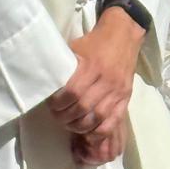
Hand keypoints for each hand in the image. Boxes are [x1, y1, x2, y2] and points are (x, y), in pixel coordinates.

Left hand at [49, 6, 144, 159]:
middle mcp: (106, 79)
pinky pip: (113, 121)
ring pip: (98, 117)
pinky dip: (99, 132)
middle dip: (66, 117)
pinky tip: (88, 132)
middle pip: (84, 107)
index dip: (59, 103)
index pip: (73, 92)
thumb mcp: (75, 47)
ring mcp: (117, 90)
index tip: (52, 104)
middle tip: (58, 116)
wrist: (123, 36)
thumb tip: (43, 79)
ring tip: (70, 124)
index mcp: (92, 65)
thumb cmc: (94, 42)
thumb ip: (63, 64)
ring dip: (80, 126)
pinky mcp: (126, 97)